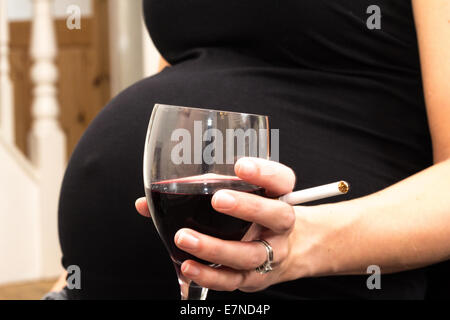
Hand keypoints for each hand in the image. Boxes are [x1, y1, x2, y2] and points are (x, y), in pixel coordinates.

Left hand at [136, 157, 302, 291]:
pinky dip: (211, 276)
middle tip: (219, 199)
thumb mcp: (234, 195)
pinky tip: (189, 267)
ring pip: (250, 254)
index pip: (282, 180)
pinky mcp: (255, 277)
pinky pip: (234, 280)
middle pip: (275, 215)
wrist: (281, 250)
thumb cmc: (250, 216)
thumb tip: (146, 203)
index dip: (265, 173)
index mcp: (277, 197)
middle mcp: (279, 225)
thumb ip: (196, 192)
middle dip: (248, 207)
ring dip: (216, 247)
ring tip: (186, 238)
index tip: (240, 166)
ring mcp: (270, 253)